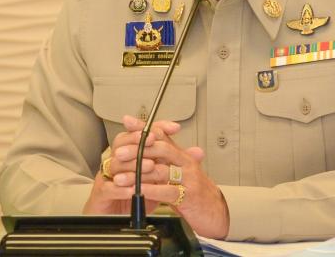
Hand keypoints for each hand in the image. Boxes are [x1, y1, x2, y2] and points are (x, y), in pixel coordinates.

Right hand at [82, 116, 180, 214]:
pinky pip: (108, 187)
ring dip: (134, 164)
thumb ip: (176, 164)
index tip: (172, 128)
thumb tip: (198, 153)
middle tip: (155, 141)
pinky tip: (132, 189)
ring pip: (115, 163)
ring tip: (150, 166)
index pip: (139, 134)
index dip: (155, 128)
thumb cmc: (135, 195)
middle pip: (122, 142)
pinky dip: (121, 188)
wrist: (116, 218)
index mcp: (130, 154)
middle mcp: (117, 162)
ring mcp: (107, 176)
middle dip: (139, 140)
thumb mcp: (160, 178)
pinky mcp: (101, 194)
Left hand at [121, 118, 228, 238]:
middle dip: (137, 150)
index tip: (127, 123)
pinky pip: (167, 191)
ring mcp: (189, 178)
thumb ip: (162, 158)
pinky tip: (138, 191)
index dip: (144, 129)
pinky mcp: (189, 196)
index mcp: (182, 155)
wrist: (215, 211)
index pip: (163, 135)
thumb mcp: (179, 170)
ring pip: (161, 170)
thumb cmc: (195, 191)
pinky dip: (150, 190)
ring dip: (137, 173)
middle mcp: (186, 163)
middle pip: (161, 149)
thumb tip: (144, 144)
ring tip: (120, 177)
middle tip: (119, 153)